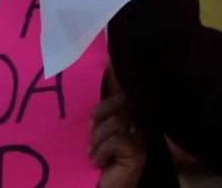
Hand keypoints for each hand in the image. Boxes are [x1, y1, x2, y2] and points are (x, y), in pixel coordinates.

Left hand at [90, 66, 145, 187]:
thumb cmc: (83, 165)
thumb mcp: (82, 132)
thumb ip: (88, 112)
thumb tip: (88, 79)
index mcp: (118, 115)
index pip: (118, 89)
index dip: (114, 73)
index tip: (107, 56)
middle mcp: (133, 123)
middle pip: (120, 101)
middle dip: (100, 112)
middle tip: (88, 131)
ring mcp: (138, 138)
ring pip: (117, 121)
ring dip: (97, 140)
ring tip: (91, 155)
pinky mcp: (138, 153)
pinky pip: (119, 138)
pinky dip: (103, 150)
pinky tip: (97, 162)